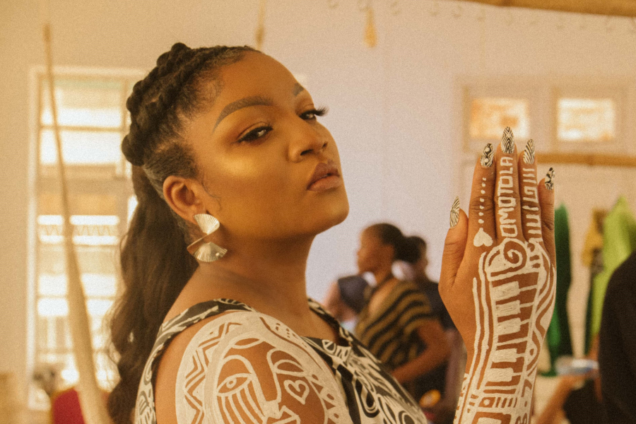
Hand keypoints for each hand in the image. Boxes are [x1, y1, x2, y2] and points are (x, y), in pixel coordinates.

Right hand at [439, 130, 555, 422]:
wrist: (504, 347)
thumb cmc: (469, 315)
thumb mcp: (448, 283)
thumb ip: (454, 244)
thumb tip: (461, 207)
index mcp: (478, 252)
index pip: (482, 203)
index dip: (483, 175)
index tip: (485, 152)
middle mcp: (506, 249)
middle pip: (507, 199)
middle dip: (507, 166)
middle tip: (508, 138)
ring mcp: (530, 256)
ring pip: (529, 207)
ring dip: (527, 177)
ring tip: (526, 151)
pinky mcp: (548, 264)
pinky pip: (547, 226)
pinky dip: (546, 202)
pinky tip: (545, 182)